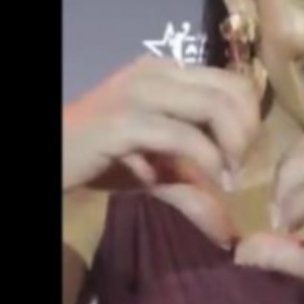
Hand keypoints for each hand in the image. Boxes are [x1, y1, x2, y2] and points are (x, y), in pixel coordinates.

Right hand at [63, 55, 259, 244]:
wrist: (51, 155)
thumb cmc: (105, 159)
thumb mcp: (159, 169)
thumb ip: (195, 184)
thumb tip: (228, 231)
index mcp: (168, 72)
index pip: (233, 80)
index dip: (252, 116)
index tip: (248, 153)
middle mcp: (158, 73)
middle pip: (230, 90)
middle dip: (248, 132)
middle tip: (243, 167)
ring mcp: (139, 93)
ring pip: (213, 106)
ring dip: (233, 145)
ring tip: (230, 177)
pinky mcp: (123, 121)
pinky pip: (182, 135)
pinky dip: (207, 160)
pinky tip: (212, 181)